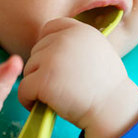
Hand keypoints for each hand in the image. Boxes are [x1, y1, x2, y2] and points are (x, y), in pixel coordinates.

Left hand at [17, 18, 137, 137]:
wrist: (113, 109)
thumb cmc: (106, 87)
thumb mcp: (98, 51)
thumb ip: (76, 43)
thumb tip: (50, 45)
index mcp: (80, 30)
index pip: (49, 28)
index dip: (48, 45)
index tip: (53, 63)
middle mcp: (65, 39)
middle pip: (37, 50)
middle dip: (43, 68)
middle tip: (60, 86)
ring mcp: (52, 58)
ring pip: (28, 69)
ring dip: (36, 84)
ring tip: (55, 96)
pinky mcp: (43, 80)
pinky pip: (23, 89)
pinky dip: (28, 101)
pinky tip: (43, 107)